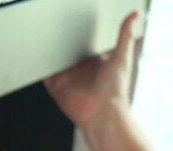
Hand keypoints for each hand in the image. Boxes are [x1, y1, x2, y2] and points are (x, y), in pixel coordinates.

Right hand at [44, 11, 139, 131]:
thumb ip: (125, 36)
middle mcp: (81, 71)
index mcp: (96, 62)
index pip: (86, 44)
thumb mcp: (122, 57)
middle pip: (68, 53)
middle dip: (61, 43)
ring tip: (44, 40)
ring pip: (55, 63)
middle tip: (56, 29)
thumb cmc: (116, 91)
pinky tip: (38, 58)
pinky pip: (45, 76)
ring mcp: (68, 79)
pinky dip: (40, 68)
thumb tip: (134, 15)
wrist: (103, 114)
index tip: (74, 22)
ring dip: (50, 54)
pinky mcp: (57, 88)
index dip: (80, 34)